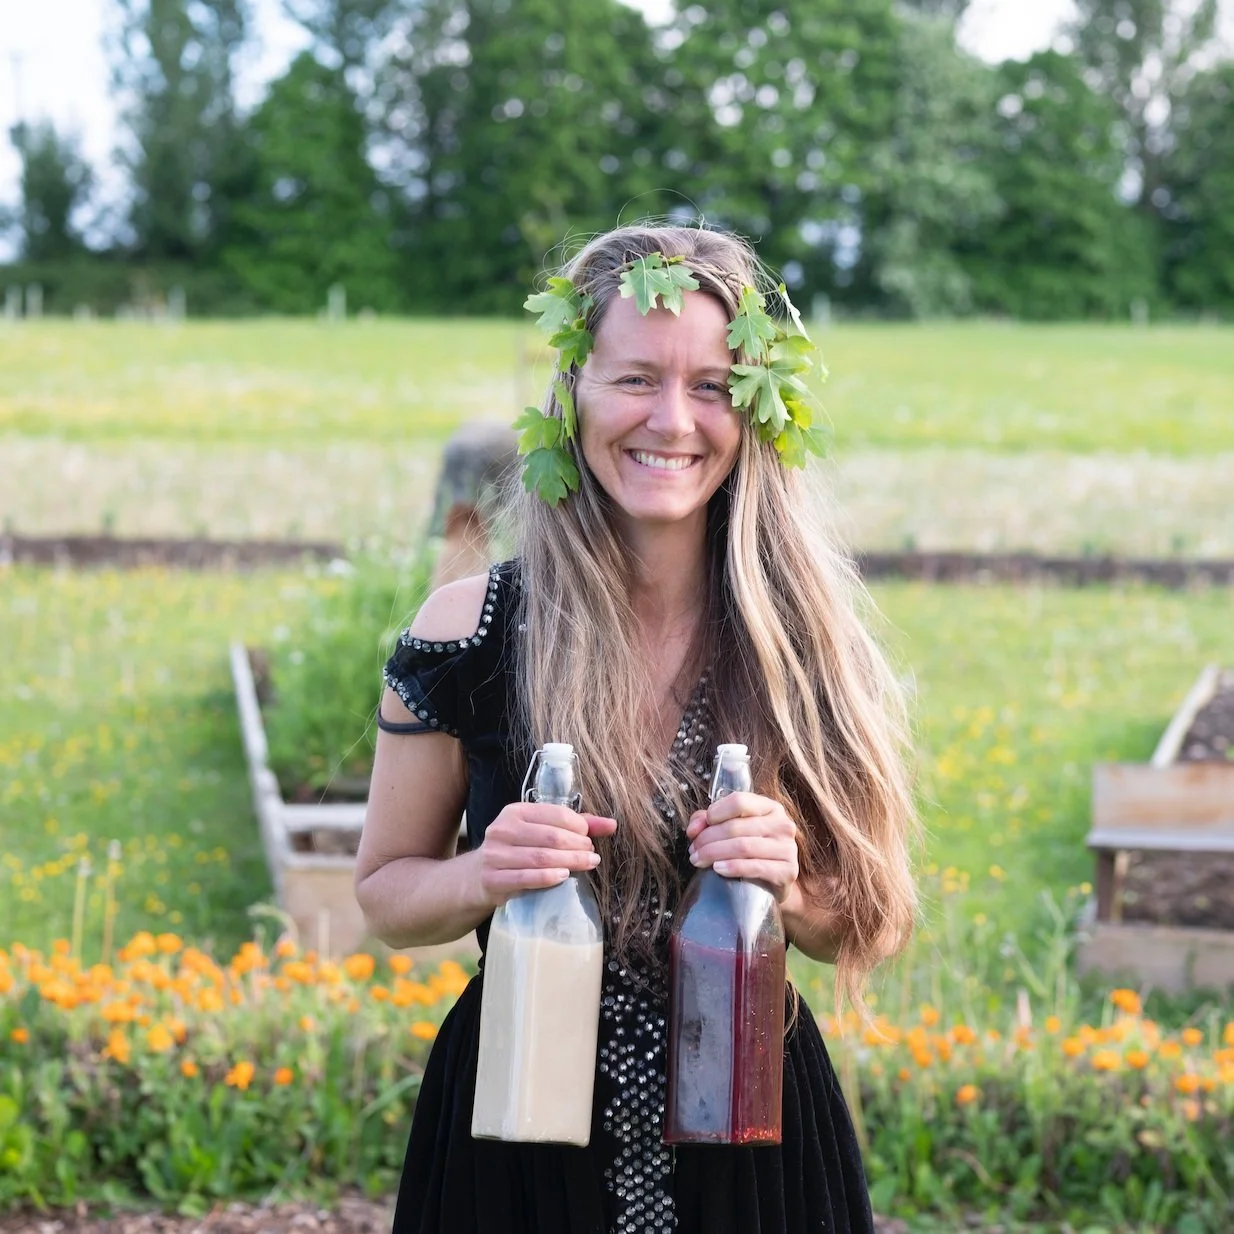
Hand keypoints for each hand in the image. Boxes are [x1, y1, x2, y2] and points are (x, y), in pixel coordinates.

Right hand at [478, 802, 616, 905]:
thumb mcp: (539, 832)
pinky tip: (564, 877)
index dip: (579, 826)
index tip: (590, 838)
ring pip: (542, 857)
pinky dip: (549, 878)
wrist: (476, 877)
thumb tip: (612, 825)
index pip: (556, 814)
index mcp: (515, 812)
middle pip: (552, 837)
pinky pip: (526, 878)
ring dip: (570, 862)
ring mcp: (495, 855)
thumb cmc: (516, 851)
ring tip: (587, 864)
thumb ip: (575, 826)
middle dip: (578, 846)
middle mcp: (502, 829)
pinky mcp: (492, 879)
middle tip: (592, 855)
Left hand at [685, 792, 799, 903]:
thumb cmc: (749, 852)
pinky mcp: (787, 871)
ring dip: (714, 853)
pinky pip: (755, 867)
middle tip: (693, 851)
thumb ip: (708, 821)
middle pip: (736, 826)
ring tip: (698, 860)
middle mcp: (782, 824)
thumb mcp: (730, 830)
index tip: (698, 828)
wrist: (772, 884)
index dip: (714, 813)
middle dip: (707, 839)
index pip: (739, 801)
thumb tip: (694, 828)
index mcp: (770, 807)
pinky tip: (717, 869)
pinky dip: (732, 867)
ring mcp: (788, 848)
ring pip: (743, 846)